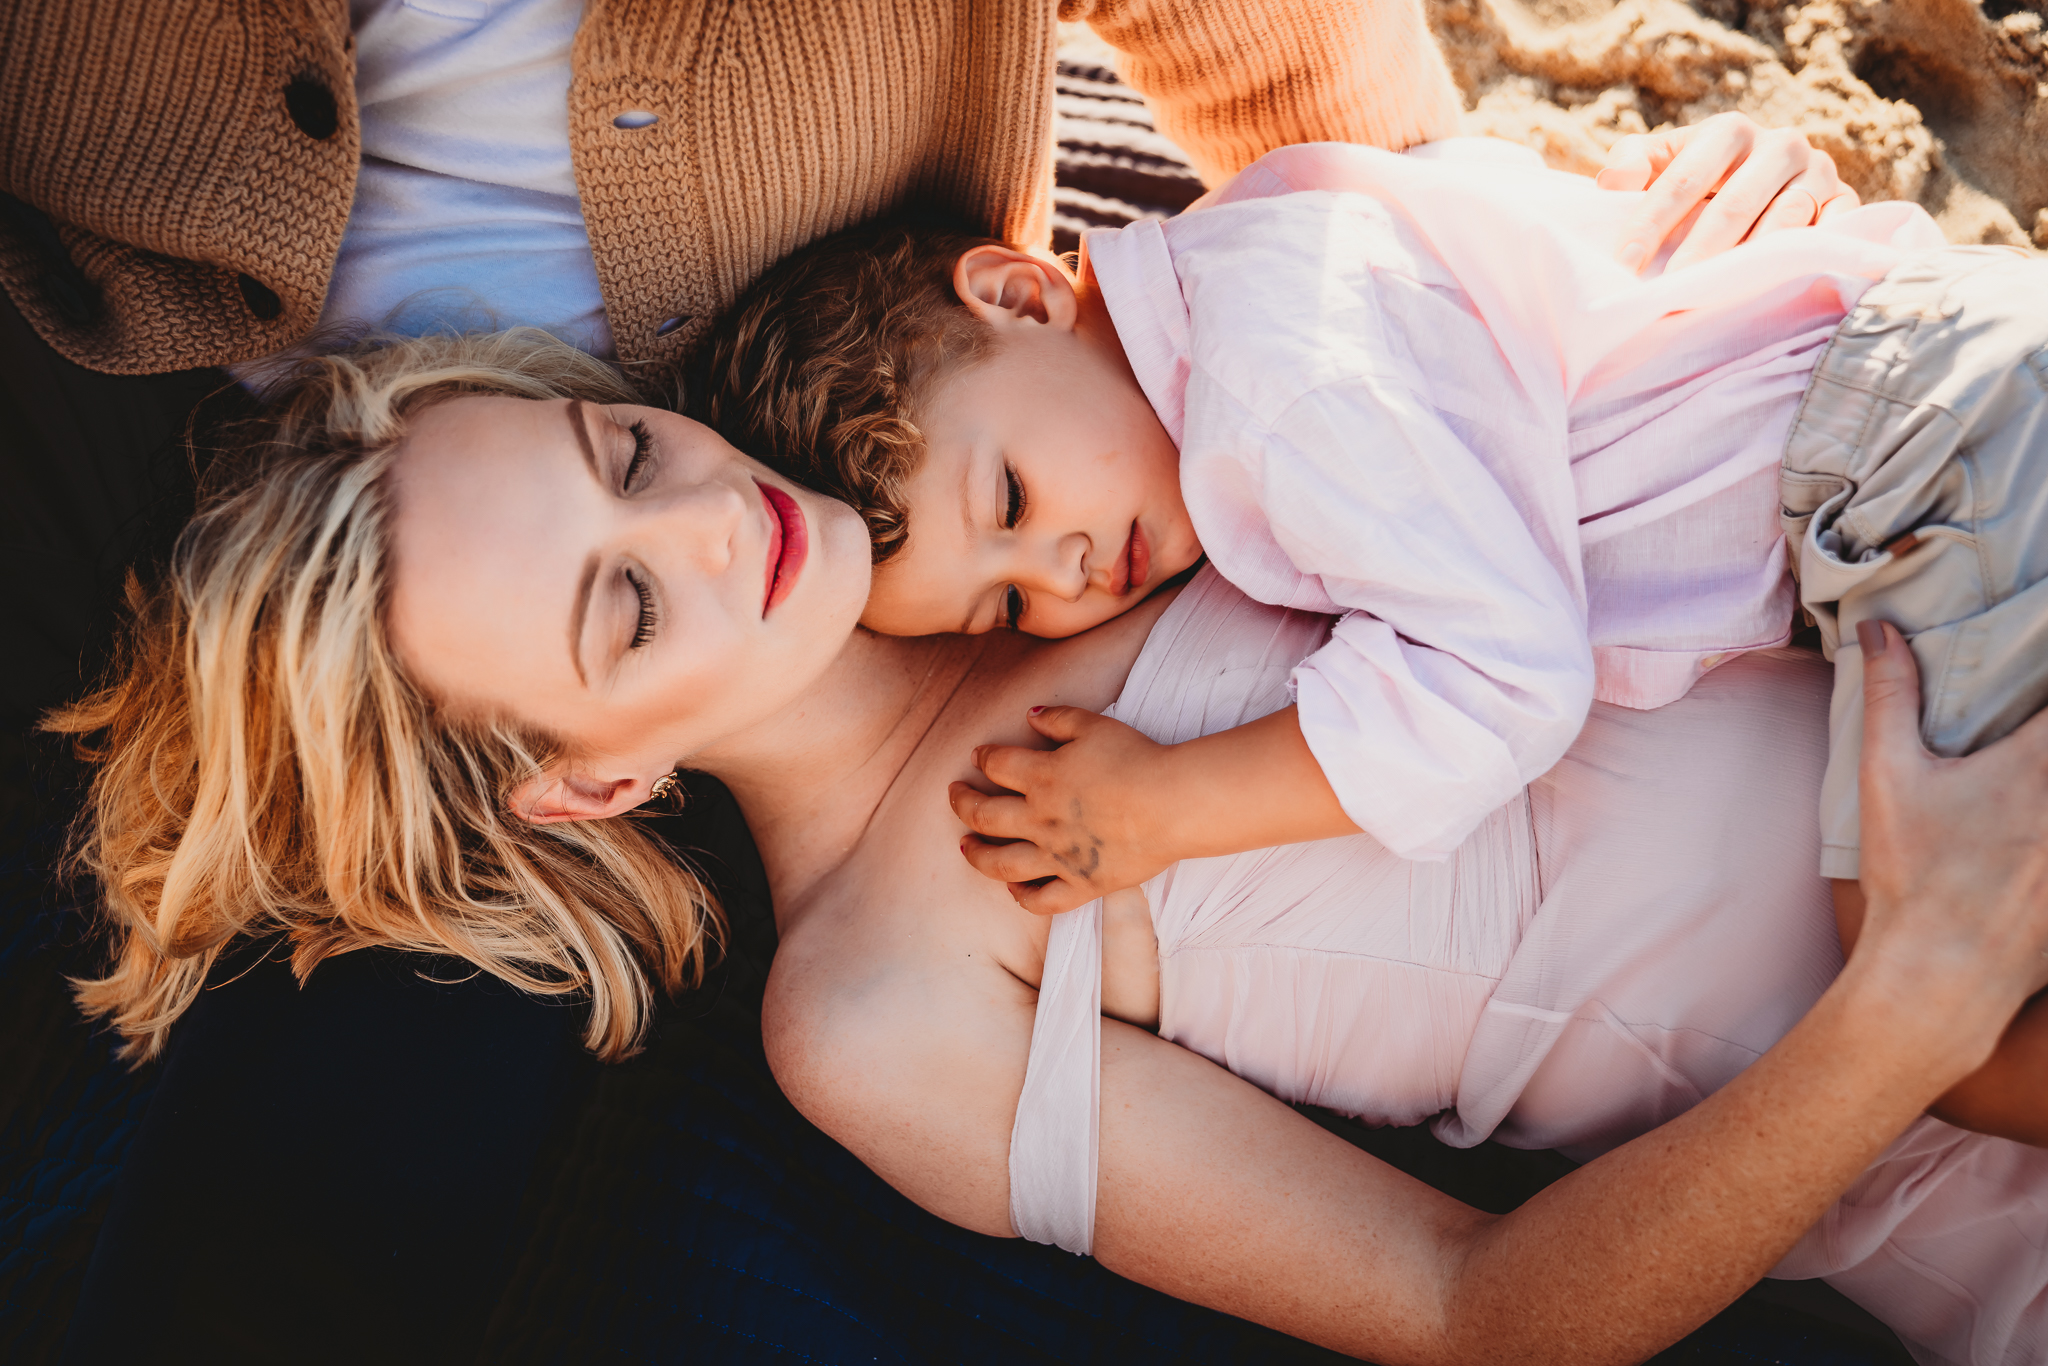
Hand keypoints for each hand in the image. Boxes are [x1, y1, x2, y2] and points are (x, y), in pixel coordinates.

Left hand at [950, 706, 1183, 914]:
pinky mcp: (1081, 884)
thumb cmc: (1138, 759)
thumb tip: (1030, 715)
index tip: (978, 756)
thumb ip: (1058, 718)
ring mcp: (1057, 856)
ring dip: (976, 854)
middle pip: (984, 815)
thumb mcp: (1095, 725)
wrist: (1172, 804)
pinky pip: (1043, 900)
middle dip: (962, 803)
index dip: (983, 758)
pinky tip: (1013, 890)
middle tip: (955, 796)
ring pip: (1001, 863)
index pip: (996, 765)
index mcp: (1042, 777)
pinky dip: (1023, 898)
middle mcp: (1040, 819)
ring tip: (964, 847)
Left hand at [1598, 112, 1859, 273]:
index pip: (1685, 178)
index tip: (1624, 264)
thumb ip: (1631, 163)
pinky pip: (1830, 236)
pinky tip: (1772, 290)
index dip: (1651, 222)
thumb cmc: (1699, 178)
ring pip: (1785, 221)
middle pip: (1735, 204)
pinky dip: (1803, 262)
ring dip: (1749, 262)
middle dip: (1698, 251)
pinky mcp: (1847, 205)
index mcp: (1730, 131)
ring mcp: (1820, 174)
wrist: (1769, 181)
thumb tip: (1613, 184)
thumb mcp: (1660, 159)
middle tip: (1668, 292)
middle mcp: (1782, 145)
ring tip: (1714, 298)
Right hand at [1851, 621, 2047, 1075]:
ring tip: (2018, 805)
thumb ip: (1891, 695)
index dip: (2046, 678)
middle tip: (2014, 757)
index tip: (2036, 665)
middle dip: (2043, 737)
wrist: (1942, 972)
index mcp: (2040, 762)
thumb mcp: (1888, 776)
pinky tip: (2031, 855)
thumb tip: (1879, 630)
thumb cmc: (1915, 873)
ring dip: (2041, 800)